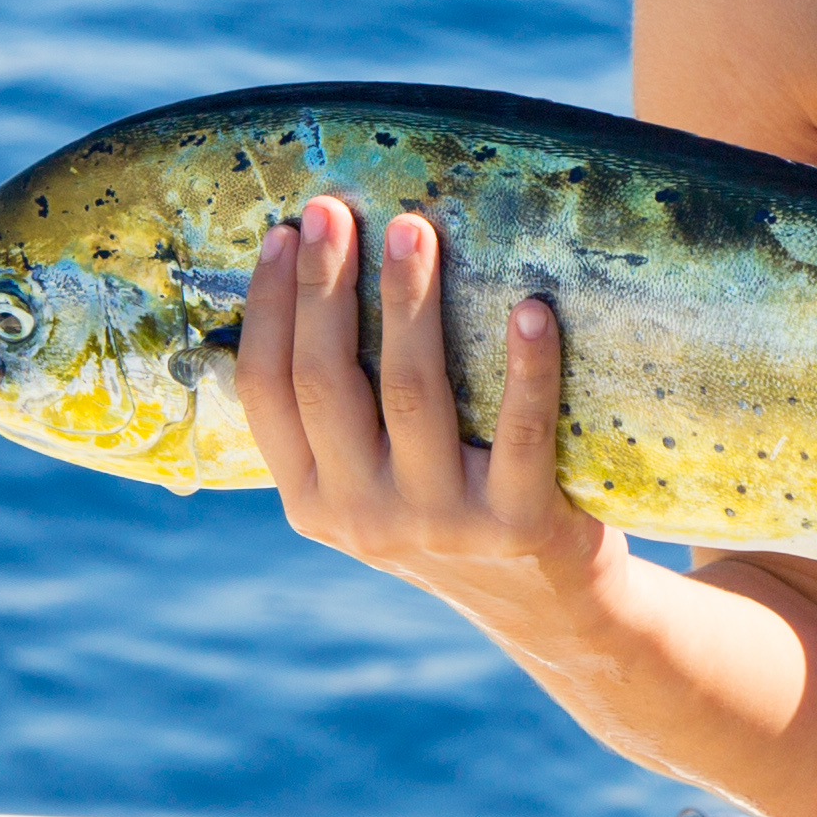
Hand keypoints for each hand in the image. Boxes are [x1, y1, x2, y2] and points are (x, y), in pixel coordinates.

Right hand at [243, 196, 622, 634]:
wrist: (548, 607)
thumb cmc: (451, 508)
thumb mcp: (372, 482)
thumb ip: (339, 415)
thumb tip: (310, 276)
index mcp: (311, 499)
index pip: (268, 392)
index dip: (270, 309)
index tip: (282, 231)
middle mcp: (363, 515)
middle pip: (328, 381)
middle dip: (326, 286)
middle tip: (333, 209)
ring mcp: (440, 522)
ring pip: (413, 393)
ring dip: (410, 303)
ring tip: (415, 227)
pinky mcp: (520, 523)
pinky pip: (523, 431)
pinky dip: (526, 367)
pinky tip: (531, 307)